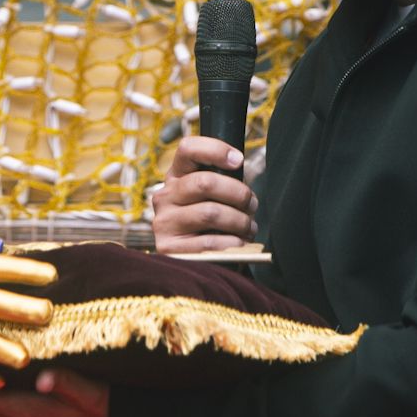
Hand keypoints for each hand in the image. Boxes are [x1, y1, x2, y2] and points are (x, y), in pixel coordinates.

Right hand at [152, 135, 258, 252]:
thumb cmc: (212, 226)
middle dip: (238, 193)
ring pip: (210, 212)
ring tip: (248, 228)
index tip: (238, 161)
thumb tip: (238, 163)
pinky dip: (231, 243)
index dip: (216, 150)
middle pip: (205, 182)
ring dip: (239, 221)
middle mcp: (164, 196)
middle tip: (252, 205)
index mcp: (176, 177)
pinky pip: (209, 242)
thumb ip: (222, 180)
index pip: (187, 149)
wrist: (195, 267)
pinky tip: (238, 244)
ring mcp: (163, 222)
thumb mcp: (212, 197)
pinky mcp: (168, 248)